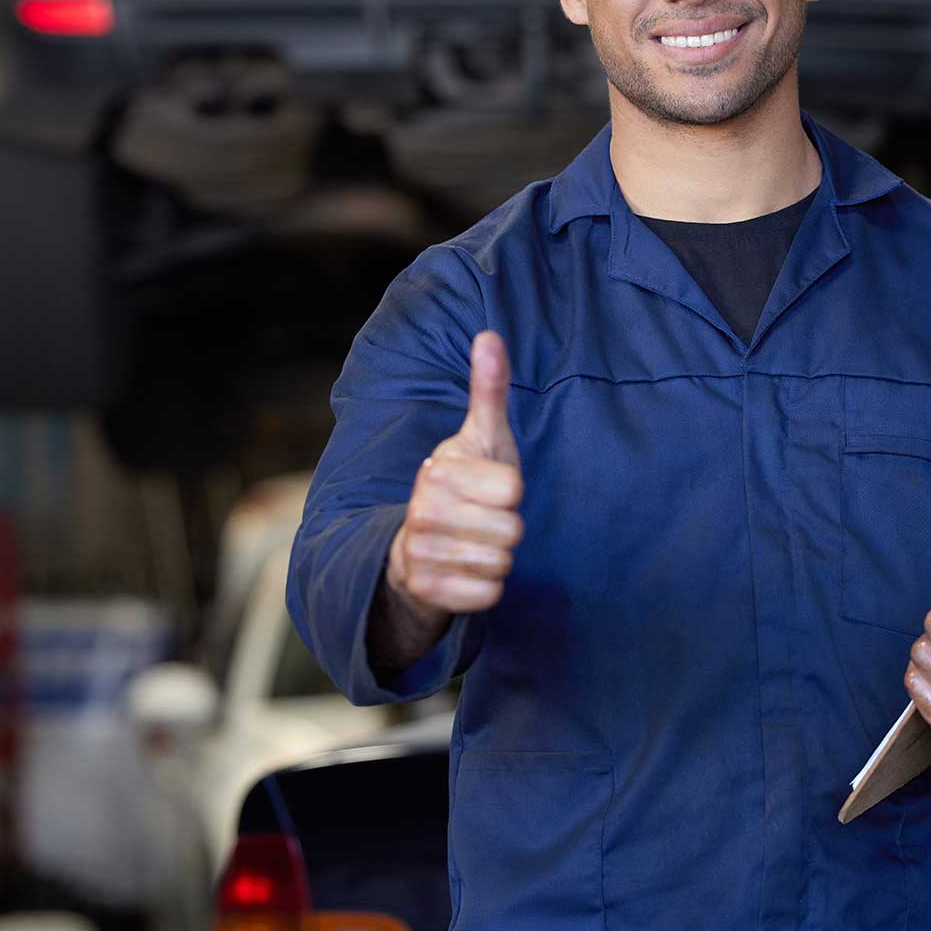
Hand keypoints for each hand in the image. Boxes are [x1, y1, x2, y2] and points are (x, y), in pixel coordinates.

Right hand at [384, 331, 524, 623]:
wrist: (418, 546)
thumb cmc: (465, 485)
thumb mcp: (480, 437)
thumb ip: (488, 389)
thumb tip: (489, 334)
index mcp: (437, 470)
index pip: (512, 489)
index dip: (511, 492)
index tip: (490, 489)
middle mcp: (421, 510)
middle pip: (511, 531)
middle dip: (506, 529)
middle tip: (482, 520)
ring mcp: (419, 553)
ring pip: (501, 564)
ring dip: (498, 558)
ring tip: (474, 544)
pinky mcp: (427, 591)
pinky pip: (488, 595)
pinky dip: (487, 588)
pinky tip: (466, 572)